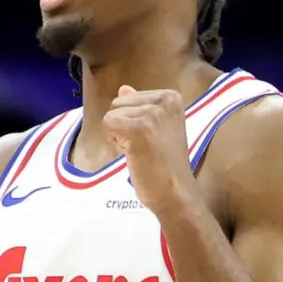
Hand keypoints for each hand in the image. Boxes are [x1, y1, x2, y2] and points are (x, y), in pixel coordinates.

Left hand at [103, 85, 197, 216]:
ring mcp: (152, 114)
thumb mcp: (157, 128)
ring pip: (111, 114)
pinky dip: (113, 142)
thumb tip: (123, 89)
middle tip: (145, 147)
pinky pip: (107, 124)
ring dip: (119, 135)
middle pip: (118, 103)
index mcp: (171, 97)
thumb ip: (140, 107)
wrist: (175, 192)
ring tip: (140, 151)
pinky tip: (132, 154)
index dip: (133, 121)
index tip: (151, 139)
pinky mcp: (139, 128)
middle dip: (124, 126)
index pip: (129, 98)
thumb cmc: (165, 165)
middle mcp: (164, 100)